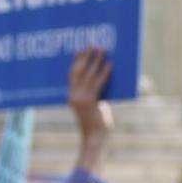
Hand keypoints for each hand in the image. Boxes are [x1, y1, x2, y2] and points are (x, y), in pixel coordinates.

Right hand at [68, 49, 113, 170]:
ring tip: (102, 49)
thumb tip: (101, 79)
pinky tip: (110, 63)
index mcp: (71, 96)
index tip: (80, 49)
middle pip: (77, 71)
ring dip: (95, 60)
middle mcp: (73, 95)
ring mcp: (80, 98)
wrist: (94, 138)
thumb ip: (93, 94)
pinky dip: (105, 72)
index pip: (72, 75)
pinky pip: (98, 82)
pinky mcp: (90, 101)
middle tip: (90, 44)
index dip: (76, 61)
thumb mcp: (93, 106)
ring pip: (88, 74)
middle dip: (84, 56)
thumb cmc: (96, 123)